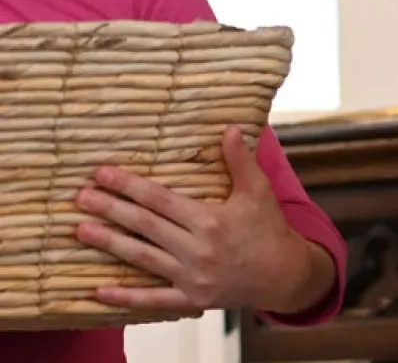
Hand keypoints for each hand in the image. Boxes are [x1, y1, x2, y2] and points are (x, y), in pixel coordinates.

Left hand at [77, 126, 333, 314]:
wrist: (284, 274)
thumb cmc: (269, 229)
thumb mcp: (258, 191)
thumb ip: (241, 161)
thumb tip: (228, 129)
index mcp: (211, 220)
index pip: (161, 199)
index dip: (130, 185)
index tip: (103, 173)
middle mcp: (198, 248)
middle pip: (145, 225)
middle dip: (111, 209)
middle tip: (81, 197)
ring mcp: (192, 276)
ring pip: (142, 257)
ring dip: (110, 243)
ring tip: (81, 230)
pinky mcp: (191, 298)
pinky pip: (153, 299)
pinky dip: (127, 296)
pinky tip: (99, 290)